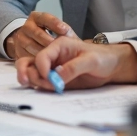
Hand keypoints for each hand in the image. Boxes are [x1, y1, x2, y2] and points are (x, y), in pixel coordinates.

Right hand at [4, 11, 76, 58]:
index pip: (44, 18)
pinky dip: (36, 61)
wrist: (30, 41)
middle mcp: (26, 27)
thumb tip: (68, 34)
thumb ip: (63, 30)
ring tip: (54, 58)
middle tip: (59, 48)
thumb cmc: (48, 35)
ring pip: (30, 45)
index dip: (54, 23)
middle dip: (49, 41)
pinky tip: (45, 64)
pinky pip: (25, 56)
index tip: (64, 30)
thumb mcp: (56, 29)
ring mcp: (20, 39)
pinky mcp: (17, 51)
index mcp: (35, 17)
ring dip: (43, 52)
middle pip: (37, 33)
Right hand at [15, 37, 136, 90]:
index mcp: (59, 45)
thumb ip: (73, 67)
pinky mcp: (55, 79)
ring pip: (32, 73)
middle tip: (27, 81)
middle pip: (29, 62)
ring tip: (48, 87)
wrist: (111, 67)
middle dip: (25, 71)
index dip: (41, 68)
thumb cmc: (103, 58)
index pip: (42, 56)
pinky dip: (39, 87)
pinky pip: (41, 83)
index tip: (49, 79)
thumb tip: (57, 77)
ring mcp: (53, 68)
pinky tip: (47, 90)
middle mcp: (53, 56)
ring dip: (34, 81)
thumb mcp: (91, 60)